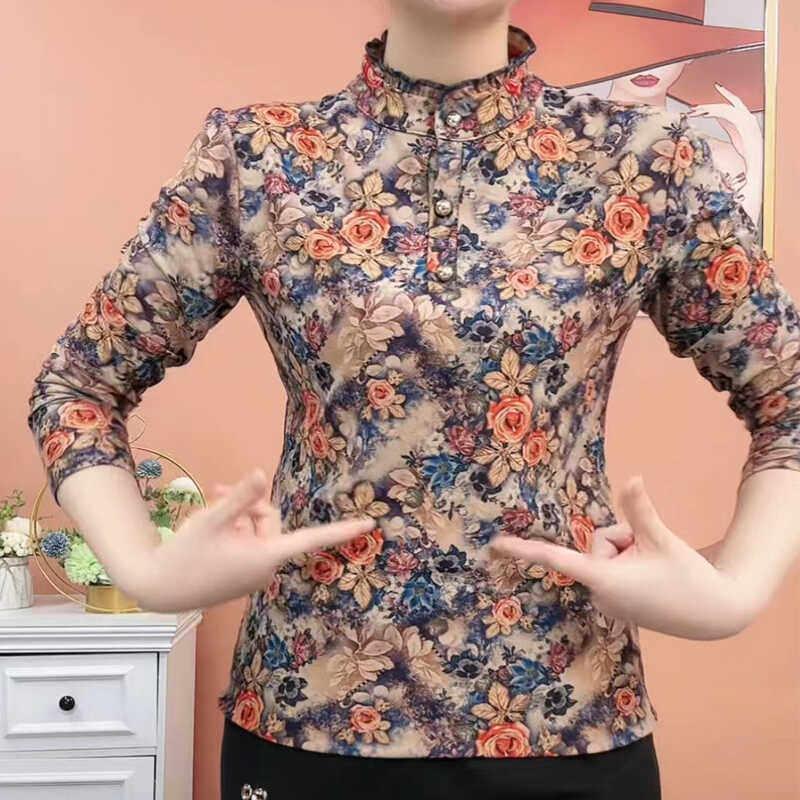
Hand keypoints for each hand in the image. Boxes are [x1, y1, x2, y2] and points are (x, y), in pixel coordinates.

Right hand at [130, 467, 374, 612]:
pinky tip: (212, 521)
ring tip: (210, 505)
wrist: (157, 589)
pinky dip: (235, 529)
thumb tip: (262, 472)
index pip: (312, 538)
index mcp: (265, 556)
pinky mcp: (242, 575)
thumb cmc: (184, 554)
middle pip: (270, 520)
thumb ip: (239, 496)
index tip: (370, 525)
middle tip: (219, 489)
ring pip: (257, 529)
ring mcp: (254, 574)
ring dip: (238, 514)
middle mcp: (265, 567)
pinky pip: (249, 543)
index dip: (342, 531)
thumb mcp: (211, 519)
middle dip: (249, 503)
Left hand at [482, 475, 756, 639]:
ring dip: (628, 552)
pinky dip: (629, 564)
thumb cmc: (688, 576)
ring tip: (654, 568)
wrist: (715, 612)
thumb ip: (640, 509)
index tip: (495, 545)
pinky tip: (652, 578)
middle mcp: (599, 595)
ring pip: (605, 555)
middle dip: (621, 539)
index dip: (524, 549)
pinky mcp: (616, 606)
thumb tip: (632, 478)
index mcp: (604, 580)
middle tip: (650, 554)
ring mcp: (607, 603)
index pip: (555, 559)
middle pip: (596, 545)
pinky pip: (611, 569)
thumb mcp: (663, 538)